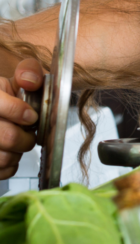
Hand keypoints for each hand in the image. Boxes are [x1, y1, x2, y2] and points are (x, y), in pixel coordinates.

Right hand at [0, 59, 43, 178]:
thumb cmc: (6, 100)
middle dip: (25, 137)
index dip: (19, 111)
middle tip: (28, 133)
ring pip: (4, 158)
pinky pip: (2, 172)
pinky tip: (8, 153)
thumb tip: (32, 81)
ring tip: (17, 143)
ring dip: (17, 153)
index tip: (31, 116)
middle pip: (8, 137)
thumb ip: (28, 72)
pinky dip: (10, 166)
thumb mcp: (15, 81)